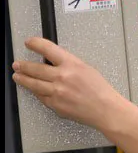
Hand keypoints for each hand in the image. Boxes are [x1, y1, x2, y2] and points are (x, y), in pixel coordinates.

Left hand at [12, 37, 126, 130]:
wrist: (105, 109)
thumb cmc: (100, 90)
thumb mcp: (87, 69)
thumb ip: (68, 64)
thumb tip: (52, 62)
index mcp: (72, 64)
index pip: (47, 49)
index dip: (35, 44)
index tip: (29, 43)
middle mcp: (62, 77)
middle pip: (34, 68)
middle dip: (22, 65)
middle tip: (17, 64)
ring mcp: (56, 91)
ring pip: (32, 83)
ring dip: (22, 79)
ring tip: (17, 76)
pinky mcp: (54, 104)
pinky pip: (40, 97)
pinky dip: (37, 92)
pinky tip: (35, 90)